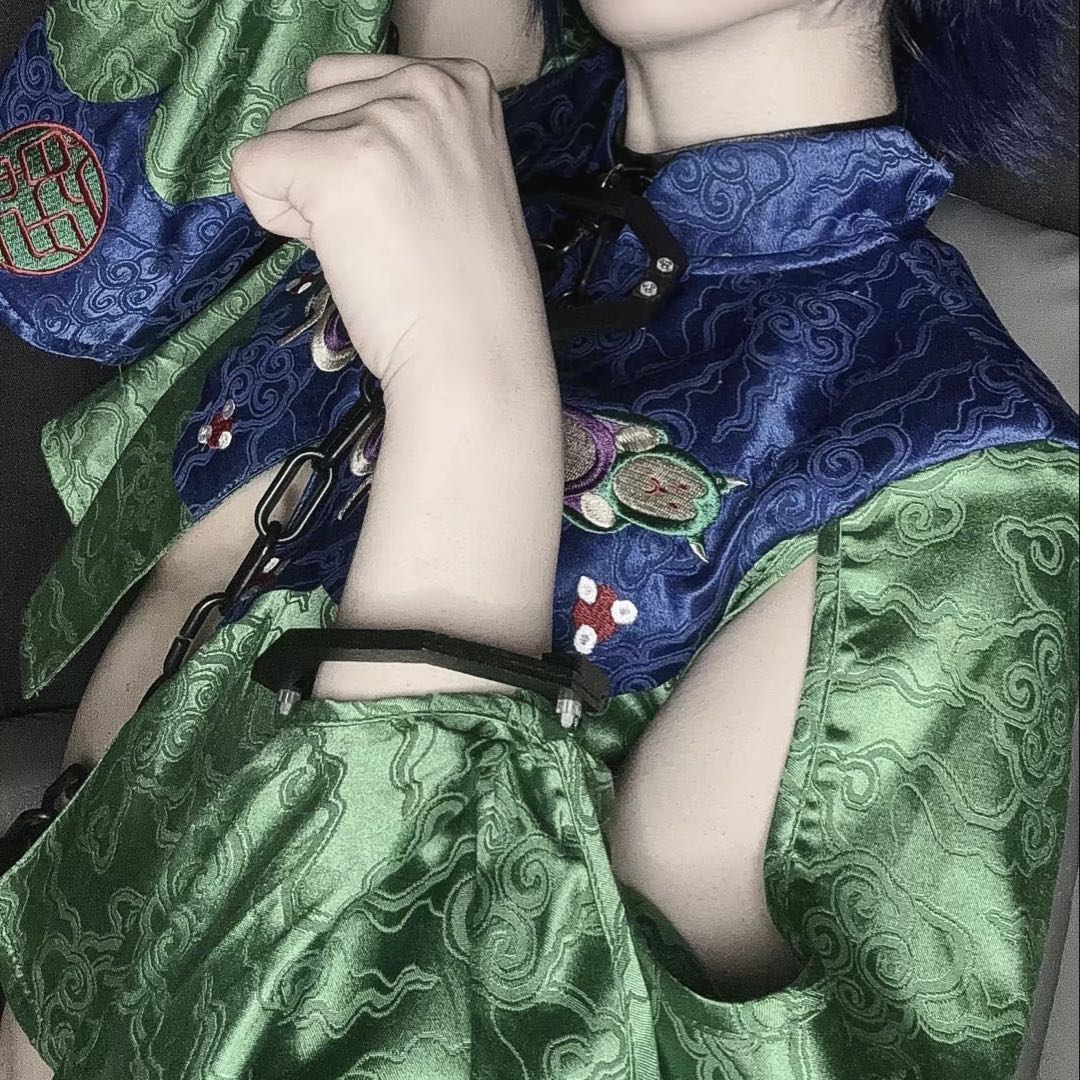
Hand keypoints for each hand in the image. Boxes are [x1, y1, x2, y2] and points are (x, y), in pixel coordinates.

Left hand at [230, 54, 551, 390]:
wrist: (476, 356)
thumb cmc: (466, 289)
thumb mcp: (457, 176)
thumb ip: (405, 137)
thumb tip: (318, 138)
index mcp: (461, 83)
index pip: (348, 84)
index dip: (355, 154)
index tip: (407, 208)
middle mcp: (427, 86)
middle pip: (311, 104)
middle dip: (326, 173)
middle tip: (388, 235)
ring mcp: (384, 123)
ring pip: (278, 134)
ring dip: (304, 196)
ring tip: (371, 245)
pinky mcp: (337, 166)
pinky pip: (252, 168)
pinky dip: (272, 216)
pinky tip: (334, 250)